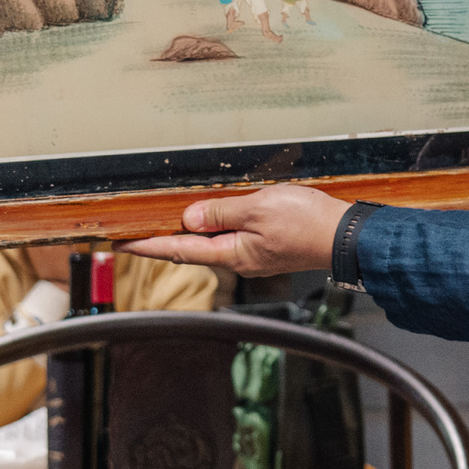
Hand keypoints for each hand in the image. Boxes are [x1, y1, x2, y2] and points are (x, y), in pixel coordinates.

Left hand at [120, 185, 348, 276]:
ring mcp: (255, 255)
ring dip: (190, 234)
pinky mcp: (270, 248)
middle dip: (164, 241)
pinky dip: (216, 229)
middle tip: (136, 233)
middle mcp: (240, 259)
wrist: (346, 237)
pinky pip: (233, 238)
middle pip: (193, 250)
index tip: (121, 243)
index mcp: (232, 253)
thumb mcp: (257, 208)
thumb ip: (221, 212)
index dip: (148, 245)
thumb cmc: (307, 223)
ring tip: (167, 224)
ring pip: (213, 244)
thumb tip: (190, 218)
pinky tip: (213, 219)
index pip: (179, 250)